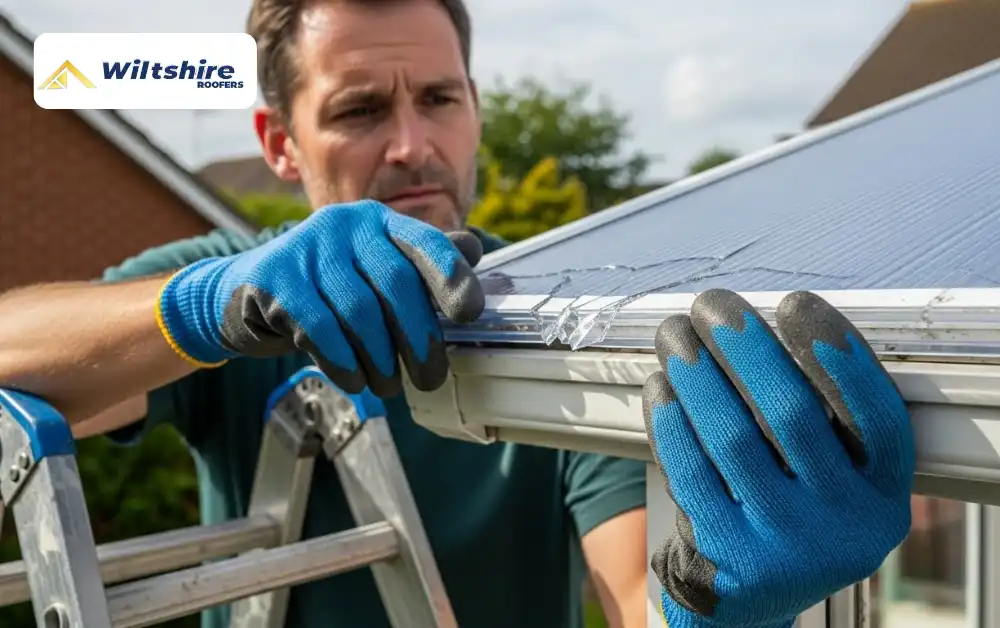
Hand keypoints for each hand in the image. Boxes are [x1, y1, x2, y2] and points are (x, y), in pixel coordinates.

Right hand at [155, 199, 483, 396]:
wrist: (241, 294)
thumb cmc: (324, 287)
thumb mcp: (372, 269)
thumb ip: (419, 262)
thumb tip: (474, 249)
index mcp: (377, 221)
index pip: (425, 243)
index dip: (452, 278)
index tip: (470, 315)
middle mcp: (343, 224)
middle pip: (395, 283)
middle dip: (419, 337)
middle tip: (429, 377)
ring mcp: (306, 248)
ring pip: (358, 312)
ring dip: (380, 359)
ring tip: (388, 386)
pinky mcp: (274, 279)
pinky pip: (319, 328)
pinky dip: (342, 362)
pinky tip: (354, 381)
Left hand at [642, 289, 914, 627]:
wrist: (750, 594)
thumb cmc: (788, 504)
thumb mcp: (830, 474)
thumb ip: (820, 414)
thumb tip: (759, 323)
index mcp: (883, 495)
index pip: (875, 415)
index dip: (838, 353)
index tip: (794, 301)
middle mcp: (845, 525)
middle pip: (794, 416)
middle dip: (745, 346)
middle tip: (712, 304)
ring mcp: (786, 546)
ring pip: (734, 439)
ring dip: (697, 373)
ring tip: (674, 333)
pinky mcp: (727, 558)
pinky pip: (691, 471)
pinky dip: (671, 419)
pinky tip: (661, 384)